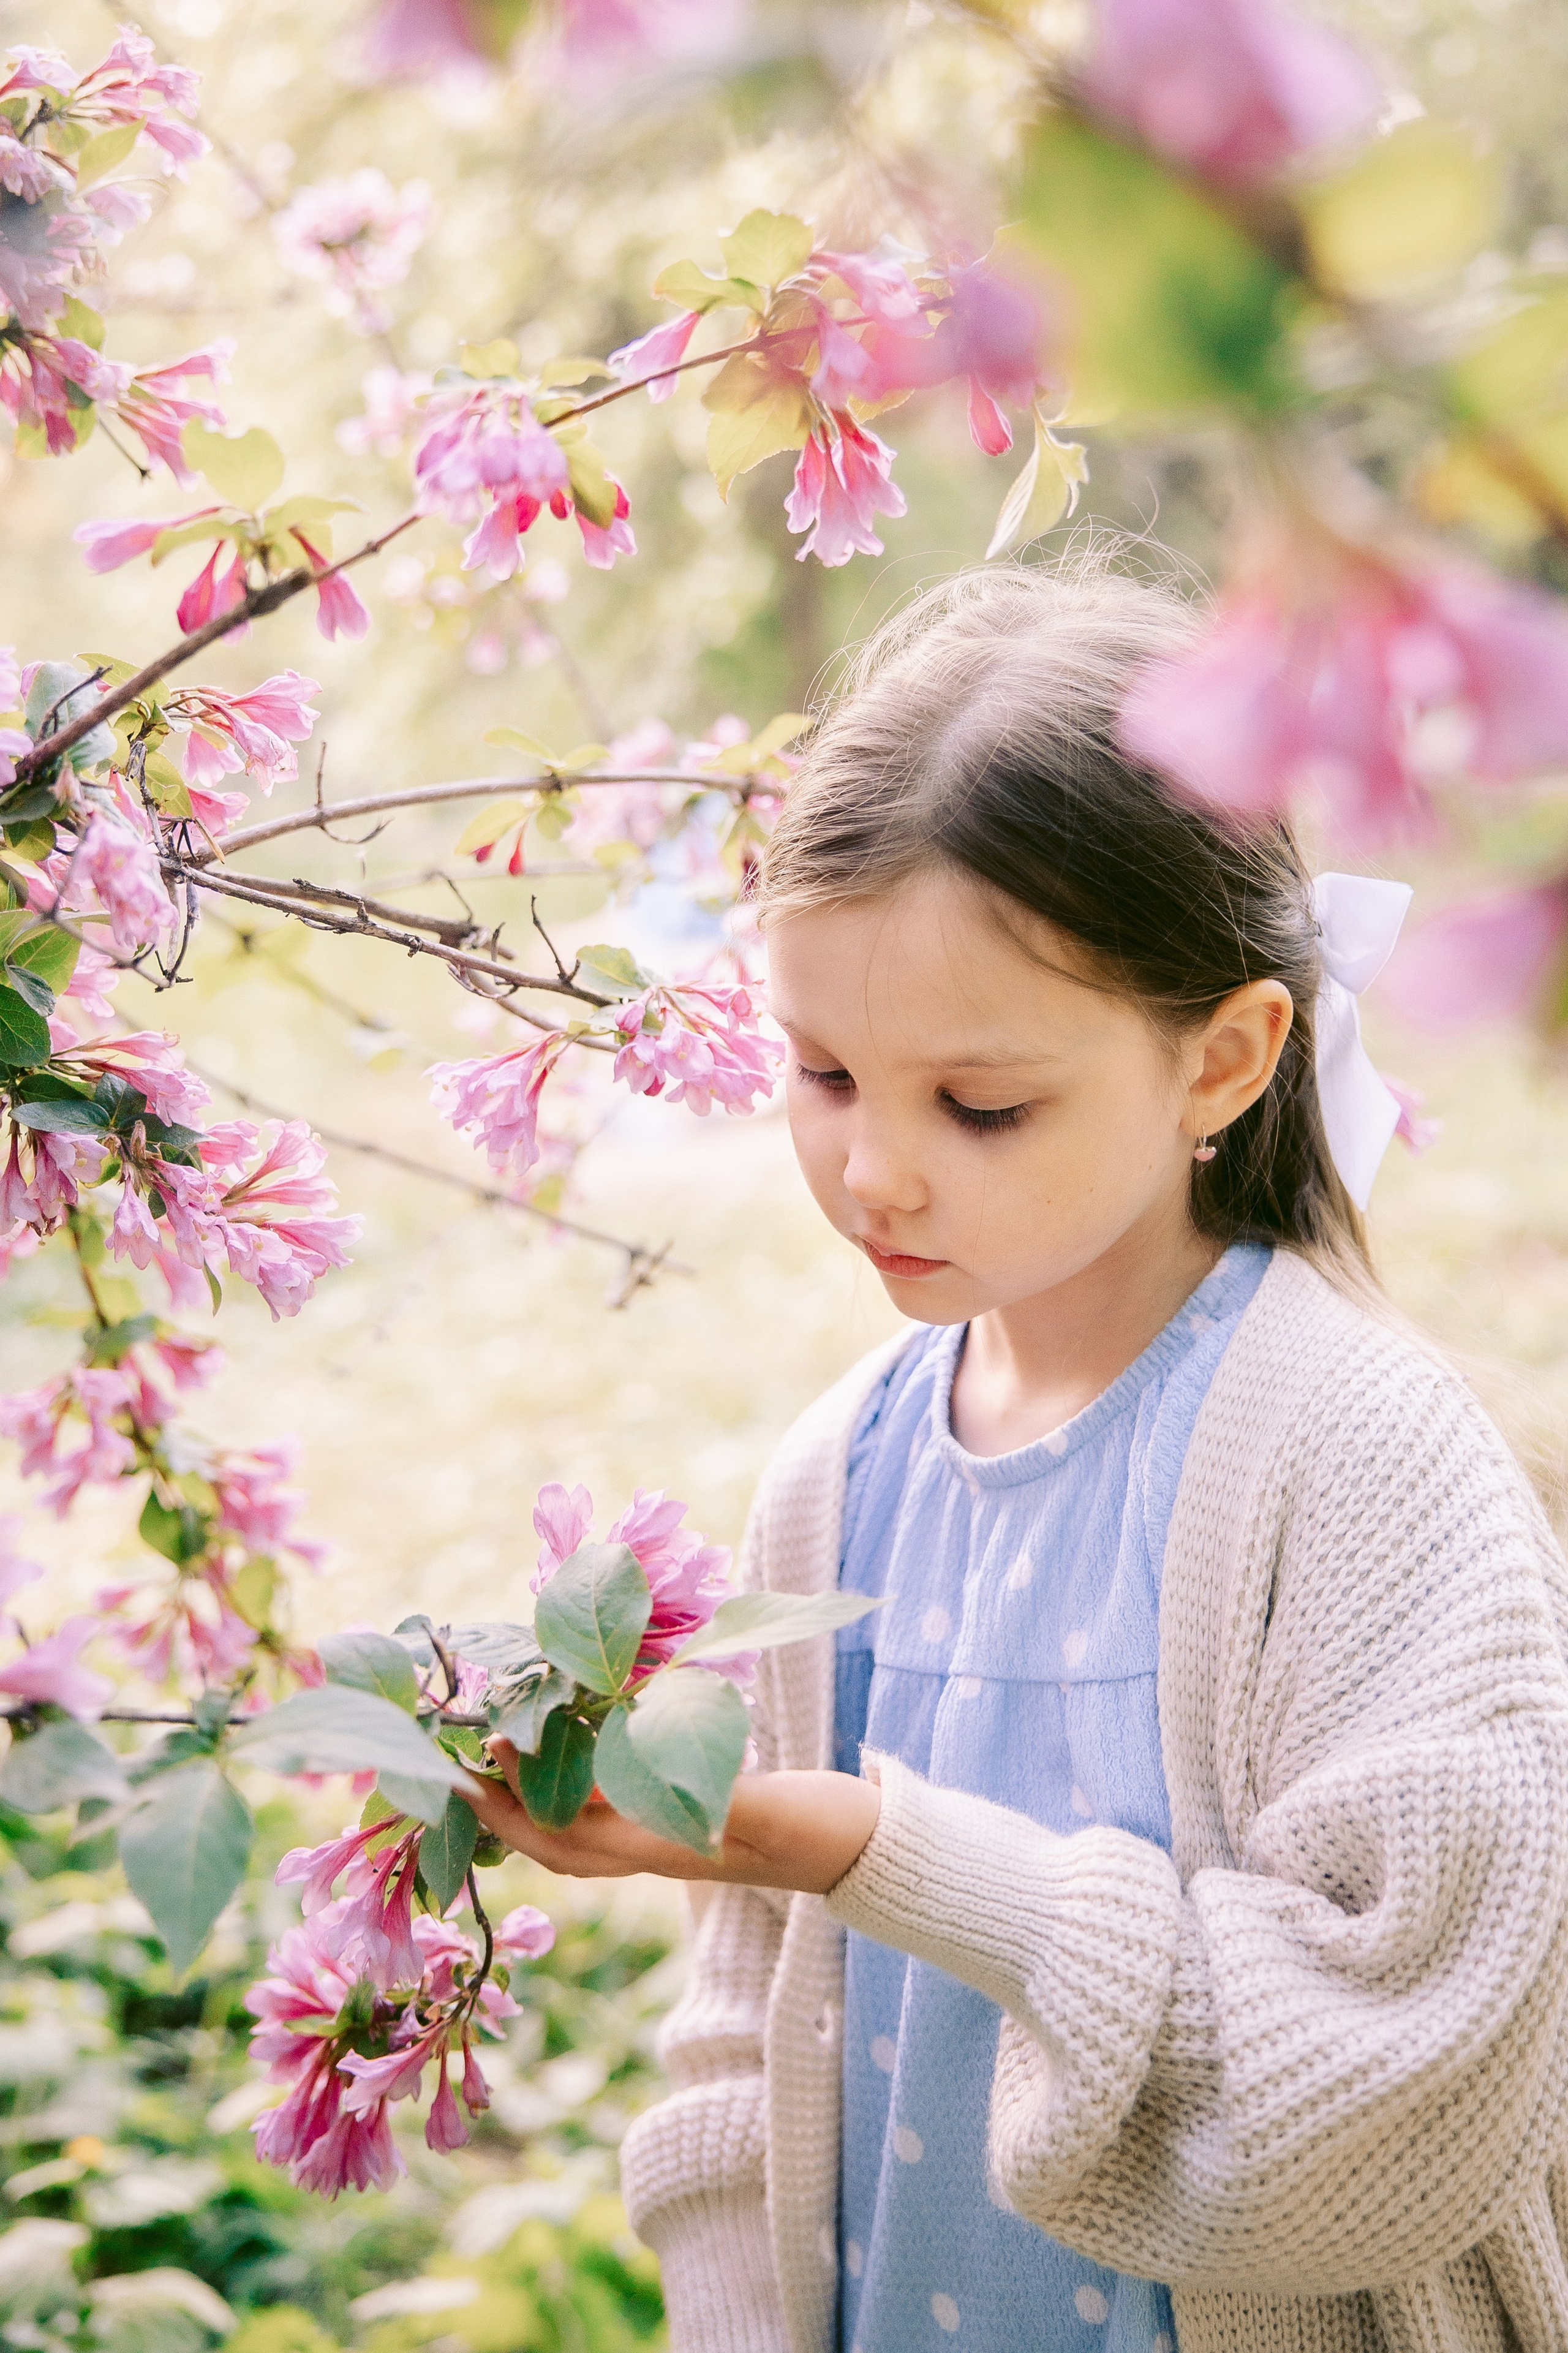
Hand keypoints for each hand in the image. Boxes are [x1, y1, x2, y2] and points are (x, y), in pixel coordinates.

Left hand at [460, 1744, 880, 1894]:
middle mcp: (657, 1852)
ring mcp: (668, 1840)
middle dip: (504, 1811)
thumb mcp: (780, 1809)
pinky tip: (566, 1756)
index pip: (571, 1832)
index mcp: (668, 1850)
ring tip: (496, 1759)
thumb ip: (735, 1807)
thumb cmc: (828, 1829)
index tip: (484, 1751)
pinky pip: (607, 1815)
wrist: (869, 1849)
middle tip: (461, 1765)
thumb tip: (686, 1808)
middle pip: (558, 1845)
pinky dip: (573, 1789)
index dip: (521, 1798)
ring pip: (577, 1835)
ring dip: (531, 1802)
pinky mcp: (682, 1821)